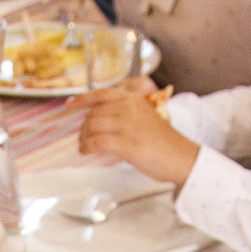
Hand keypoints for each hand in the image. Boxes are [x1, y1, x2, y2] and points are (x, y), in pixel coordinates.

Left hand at [79, 83, 194, 188]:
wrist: (181, 157)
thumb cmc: (164, 142)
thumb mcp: (146, 117)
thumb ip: (126, 112)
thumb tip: (100, 118)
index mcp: (135, 99)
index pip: (102, 94)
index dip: (82, 99)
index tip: (69, 105)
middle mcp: (130, 108)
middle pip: (94, 113)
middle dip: (84, 127)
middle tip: (82, 137)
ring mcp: (128, 125)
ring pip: (93, 126)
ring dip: (84, 138)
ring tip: (84, 146)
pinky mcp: (126, 143)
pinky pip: (97, 142)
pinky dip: (87, 147)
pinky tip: (86, 151)